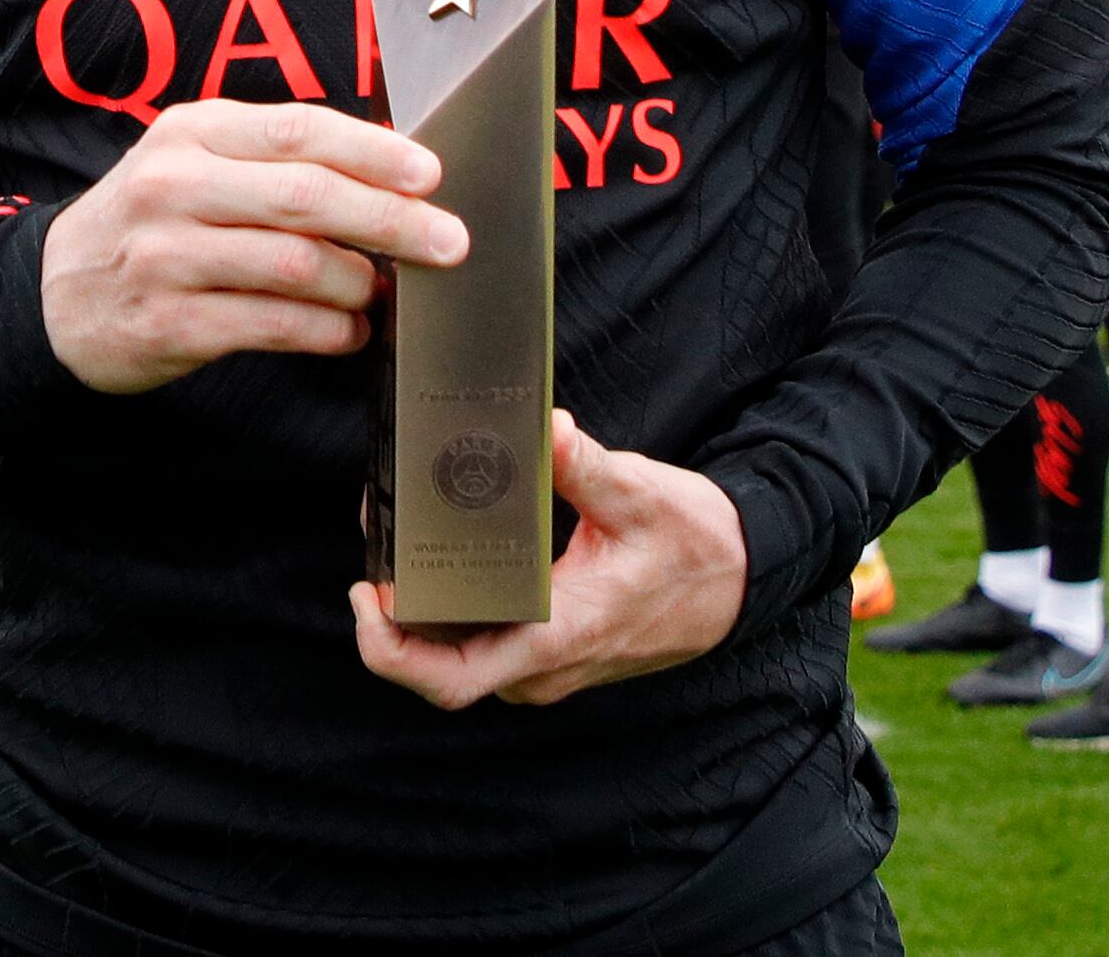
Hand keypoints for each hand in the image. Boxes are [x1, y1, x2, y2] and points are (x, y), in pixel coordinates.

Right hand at [39, 99, 463, 395]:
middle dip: (390, 221)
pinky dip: (326, 331)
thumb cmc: (151, 221)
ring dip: (359, 283)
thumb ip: (274, 159)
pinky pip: (272, 325)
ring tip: (381, 293)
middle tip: (448, 242)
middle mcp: (175, 186)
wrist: (53, 294)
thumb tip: (391, 167)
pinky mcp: (168, 322)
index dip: (374, 151)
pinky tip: (348, 332)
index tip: (432, 174)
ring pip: (296, 265)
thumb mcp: (194, 163)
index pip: (298, 130)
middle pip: (307, 197)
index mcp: (192, 132)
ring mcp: (167, 256)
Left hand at [350, 412, 749, 707]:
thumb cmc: (696, 546)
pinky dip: (453, 614)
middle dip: (393, 622)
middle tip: (374, 554)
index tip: (367, 597)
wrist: (740, 581)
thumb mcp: (641, 495)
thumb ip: (585, 466)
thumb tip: (548, 428)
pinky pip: (484, 647)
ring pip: (460, 660)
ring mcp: (545, 666)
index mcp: (557, 636)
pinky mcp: (550, 653)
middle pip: (440, 670)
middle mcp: (543, 666)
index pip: (451, 679)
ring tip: (398, 549)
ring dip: (421, 618)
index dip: (391, 652)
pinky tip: (441, 563)